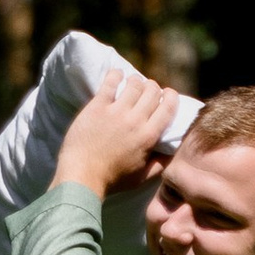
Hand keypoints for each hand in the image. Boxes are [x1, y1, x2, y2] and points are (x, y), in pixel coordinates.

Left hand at [51, 68, 179, 197]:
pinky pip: (110, 83)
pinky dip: (116, 75)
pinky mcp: (97, 106)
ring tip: (132, 83)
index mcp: (149, 136)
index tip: (167, 94)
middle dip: (153, 87)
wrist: (82, 175)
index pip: (168, 107)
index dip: (170, 96)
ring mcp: (116, 111)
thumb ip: (160, 165)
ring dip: (136, 81)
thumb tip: (172, 153)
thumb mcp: (142, 178)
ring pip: (134, 84)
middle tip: (147, 90)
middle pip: (152, 91)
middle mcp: (135, 120)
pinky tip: (117, 74)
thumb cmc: (112, 180)